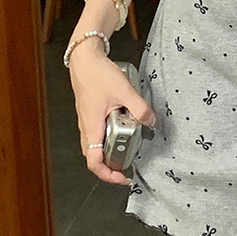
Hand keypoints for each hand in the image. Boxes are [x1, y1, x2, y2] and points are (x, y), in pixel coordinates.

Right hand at [68, 49, 156, 185]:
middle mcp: (86, 128)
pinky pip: (98, 132)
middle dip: (112, 164)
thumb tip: (151, 122)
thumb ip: (139, 108)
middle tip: (129, 163)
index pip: (94, 163)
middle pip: (96, 157)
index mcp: (92, 128)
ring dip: (112, 148)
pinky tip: (123, 123)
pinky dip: (111, 134)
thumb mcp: (124, 91)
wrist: (84, 58)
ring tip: (129, 144)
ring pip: (97, 145)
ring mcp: (87, 121)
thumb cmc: (97, 74)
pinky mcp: (90, 113)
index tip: (124, 177)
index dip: (109, 175)